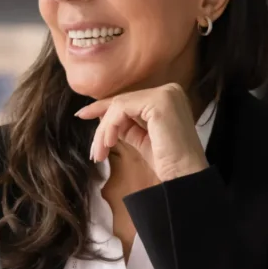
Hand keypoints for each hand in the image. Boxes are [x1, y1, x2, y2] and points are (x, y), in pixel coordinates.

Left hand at [75, 83, 209, 181]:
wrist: (185, 178)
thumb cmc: (168, 162)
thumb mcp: (143, 139)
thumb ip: (127, 125)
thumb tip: (103, 117)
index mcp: (167, 97)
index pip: (129, 100)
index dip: (103, 109)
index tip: (82, 116)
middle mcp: (169, 90)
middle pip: (122, 102)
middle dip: (102, 126)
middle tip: (93, 151)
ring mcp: (165, 94)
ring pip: (118, 105)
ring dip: (104, 130)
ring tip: (100, 153)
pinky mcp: (159, 102)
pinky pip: (122, 109)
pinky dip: (110, 126)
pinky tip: (109, 144)